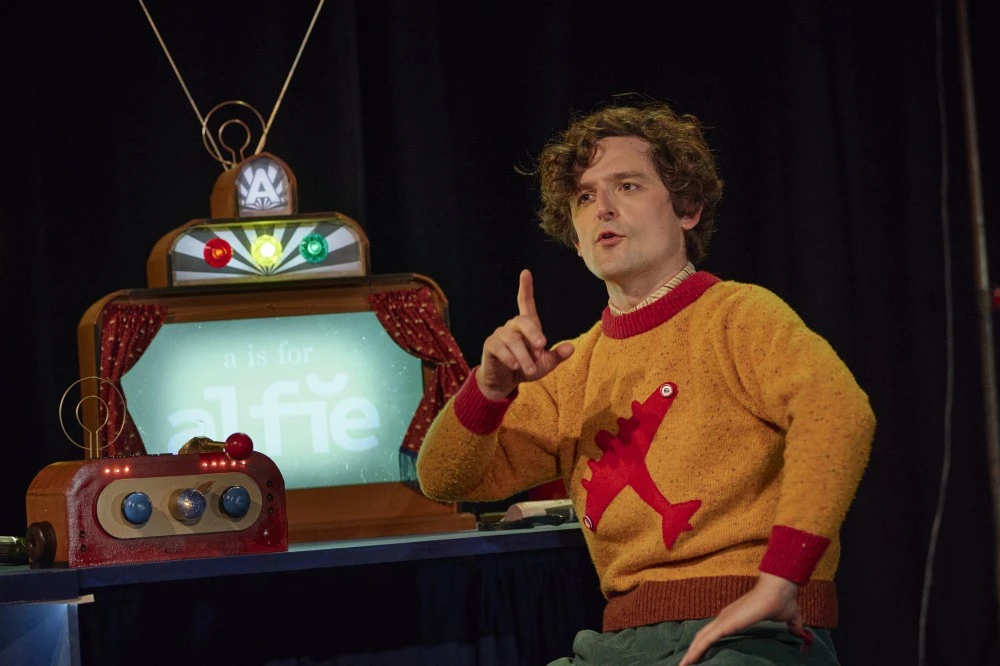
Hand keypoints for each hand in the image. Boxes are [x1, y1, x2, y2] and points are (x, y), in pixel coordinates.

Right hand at [477, 269, 573, 399]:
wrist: (505, 383)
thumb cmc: (526, 369)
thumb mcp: (545, 365)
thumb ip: (557, 356)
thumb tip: (571, 347)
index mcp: (527, 327)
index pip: (525, 303)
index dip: (526, 288)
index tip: (526, 273)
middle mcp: (512, 327)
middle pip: (523, 320)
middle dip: (533, 332)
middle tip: (542, 345)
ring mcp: (500, 335)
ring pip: (513, 340)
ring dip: (523, 356)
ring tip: (530, 370)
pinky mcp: (490, 345)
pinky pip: (500, 348)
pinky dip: (509, 357)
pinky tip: (515, 366)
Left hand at [678, 573, 810, 665]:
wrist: (780, 591)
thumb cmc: (782, 601)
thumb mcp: (789, 618)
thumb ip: (791, 626)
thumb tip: (800, 631)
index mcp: (734, 617)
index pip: (714, 632)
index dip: (705, 643)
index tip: (699, 655)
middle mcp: (725, 617)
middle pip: (703, 636)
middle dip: (693, 650)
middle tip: (684, 663)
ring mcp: (723, 620)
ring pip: (701, 639)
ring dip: (691, 653)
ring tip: (682, 665)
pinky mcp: (726, 624)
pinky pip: (706, 639)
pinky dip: (696, 650)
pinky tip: (688, 660)